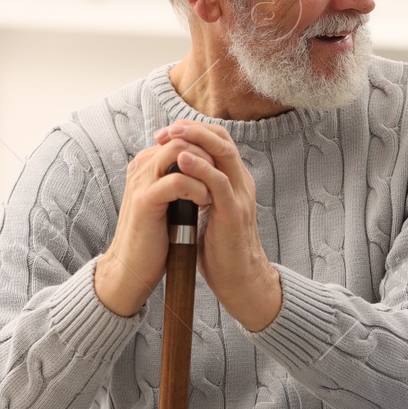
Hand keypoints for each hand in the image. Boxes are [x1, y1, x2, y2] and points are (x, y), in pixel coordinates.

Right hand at [95, 130, 216, 317]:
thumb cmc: (155, 237)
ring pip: (179, 153)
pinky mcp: (145, 200)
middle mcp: (142, 166)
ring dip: (205, 168)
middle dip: (208, 154)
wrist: (133, 268)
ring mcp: (141, 181)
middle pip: (181, 139)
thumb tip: (208, 167)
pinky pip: (177, 181)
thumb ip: (181, 180)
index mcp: (148, 164)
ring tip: (214, 190)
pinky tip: (205, 202)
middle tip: (222, 176)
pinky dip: (198, 189)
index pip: (181, 138)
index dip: (206, 149)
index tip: (221, 168)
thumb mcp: (170, 201)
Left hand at [154, 121, 282, 331]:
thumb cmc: (220, 250)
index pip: (219, 142)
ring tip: (172, 135)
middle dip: (193, 128)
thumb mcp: (207, 213)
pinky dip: (200, 167)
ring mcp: (240, 195)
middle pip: (223, 139)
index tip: (166, 134)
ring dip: (196, 139)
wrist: (239, 280)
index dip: (194, 132)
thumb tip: (174, 181)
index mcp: (234, 182)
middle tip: (166, 129)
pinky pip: (219, 181)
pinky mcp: (234, 211)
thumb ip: (198, 194)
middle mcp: (241, 183)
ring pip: (224, 153)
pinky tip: (181, 160)